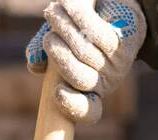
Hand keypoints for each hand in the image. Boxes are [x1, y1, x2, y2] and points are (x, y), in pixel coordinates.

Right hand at [25, 0, 145, 123]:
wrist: (113, 4)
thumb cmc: (81, 27)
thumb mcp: (57, 39)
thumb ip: (42, 51)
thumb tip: (34, 65)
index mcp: (89, 90)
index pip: (88, 111)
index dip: (74, 106)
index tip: (57, 93)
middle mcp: (106, 81)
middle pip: (80, 80)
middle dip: (59, 56)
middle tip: (50, 36)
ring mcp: (117, 64)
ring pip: (84, 52)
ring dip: (63, 27)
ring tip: (54, 12)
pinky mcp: (124, 42)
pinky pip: (94, 31)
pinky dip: (76, 14)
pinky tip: (67, 3)